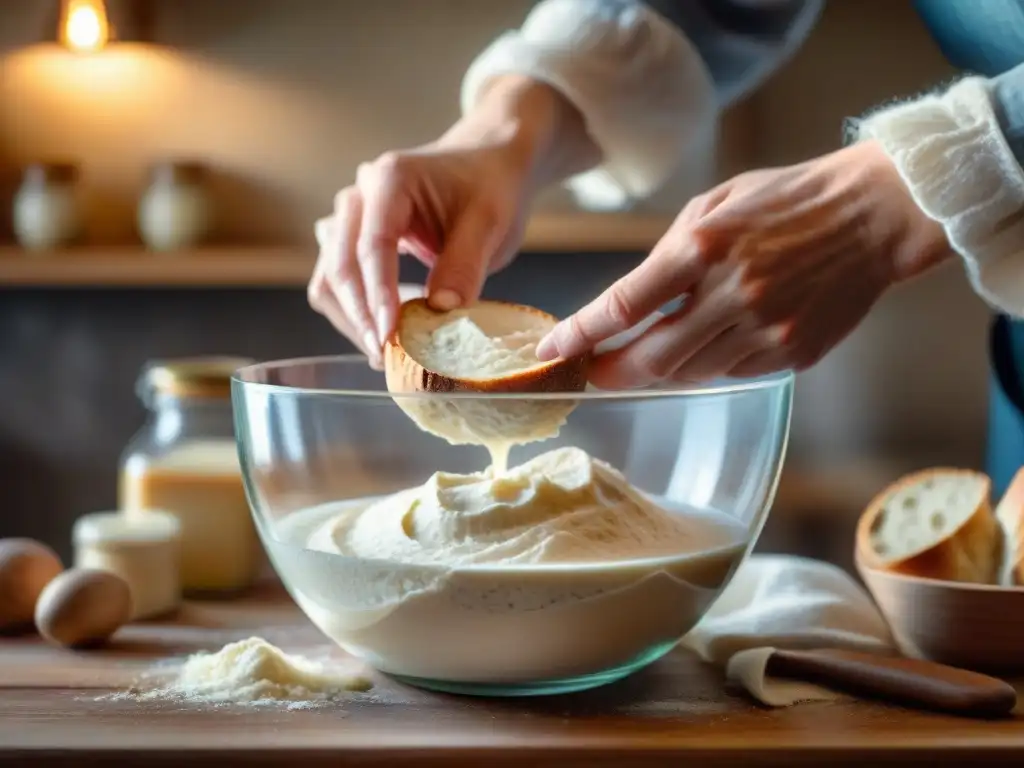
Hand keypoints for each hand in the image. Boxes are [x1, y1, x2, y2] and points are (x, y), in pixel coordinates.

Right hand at [308, 76, 594, 368]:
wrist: (487, 164)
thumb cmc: (489, 186)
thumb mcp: (489, 222)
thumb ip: (465, 264)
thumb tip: (441, 310)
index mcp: (389, 180)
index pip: (372, 245)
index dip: (379, 295)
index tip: (390, 336)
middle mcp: (359, 196)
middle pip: (340, 265)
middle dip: (361, 315)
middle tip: (387, 355)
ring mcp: (351, 218)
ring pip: (330, 277)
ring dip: (352, 317)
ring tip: (384, 352)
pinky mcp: (353, 240)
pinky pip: (338, 281)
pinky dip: (355, 310)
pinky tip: (384, 332)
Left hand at [537, 140, 952, 387]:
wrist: (874, 214)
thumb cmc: (787, 200)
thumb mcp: (715, 204)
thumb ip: (669, 253)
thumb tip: (632, 304)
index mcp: (705, 247)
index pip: (624, 305)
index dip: (580, 333)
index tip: (551, 350)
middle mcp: (733, 293)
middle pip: (651, 358)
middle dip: (611, 371)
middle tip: (592, 372)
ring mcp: (766, 329)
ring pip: (690, 374)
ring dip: (660, 370)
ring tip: (648, 356)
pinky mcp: (793, 354)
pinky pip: (733, 375)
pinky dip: (710, 366)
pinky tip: (712, 343)